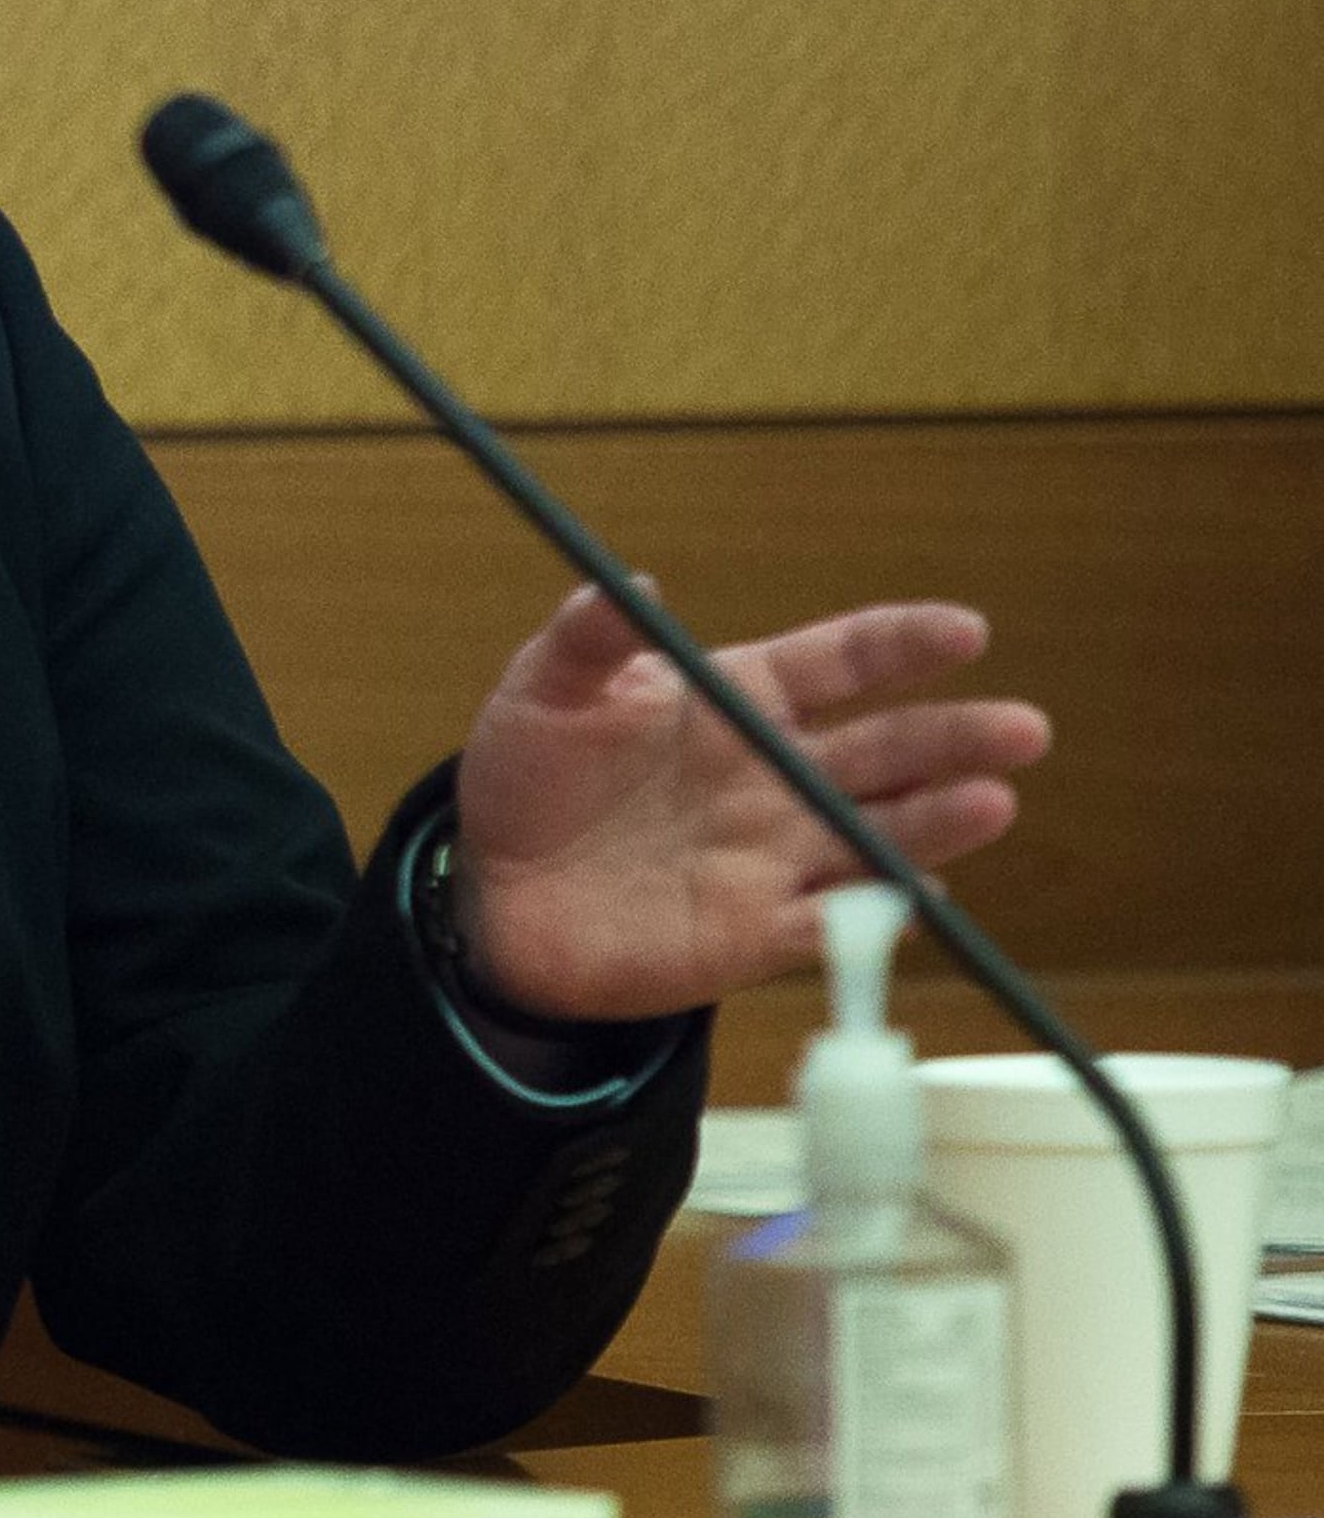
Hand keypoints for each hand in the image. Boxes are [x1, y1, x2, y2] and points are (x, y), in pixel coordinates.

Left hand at [449, 589, 1054, 1025]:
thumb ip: (589, 639)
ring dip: (936, 822)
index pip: (837, 663)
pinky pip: (827, 926)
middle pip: (883, 752)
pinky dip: (869, 915)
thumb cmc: (530, 774)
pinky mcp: (754, 933)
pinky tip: (915, 896)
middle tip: (1023, 728)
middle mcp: (774, 777)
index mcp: (737, 703)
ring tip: (993, 802)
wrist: (494, 888)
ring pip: (875, 837)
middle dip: (954, 738)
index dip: (900, 646)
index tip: (965, 632)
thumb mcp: (546, 690)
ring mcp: (773, 856)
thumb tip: (628, 584)